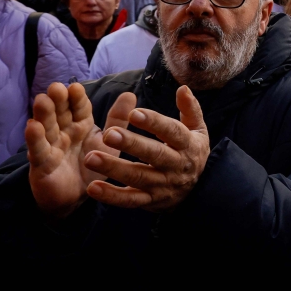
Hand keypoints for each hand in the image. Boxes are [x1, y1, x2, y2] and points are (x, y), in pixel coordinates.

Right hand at [26, 83, 136, 217]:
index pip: (79, 108)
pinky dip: (35, 139)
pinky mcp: (42, 164)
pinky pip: (38, 150)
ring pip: (47, 128)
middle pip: (60, 113)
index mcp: (82, 125)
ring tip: (41, 100)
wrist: (78, 197)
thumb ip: (118, 119)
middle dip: (58, 100)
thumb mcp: (109, 142)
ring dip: (43, 114)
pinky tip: (32, 126)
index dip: (77, 98)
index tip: (75, 87)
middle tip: (56, 87)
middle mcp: (65, 132)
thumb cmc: (94, 165)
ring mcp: (51, 146)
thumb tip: (130, 93)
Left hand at [83, 86, 209, 210]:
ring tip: (90, 157)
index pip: (171, 132)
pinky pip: (130, 200)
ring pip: (138, 177)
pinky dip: (111, 196)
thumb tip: (182, 88)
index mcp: (187, 144)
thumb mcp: (197, 129)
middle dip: (131, 144)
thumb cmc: (192, 152)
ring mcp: (163, 185)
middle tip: (108, 134)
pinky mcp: (150, 201)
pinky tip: (93, 188)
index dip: (153, 122)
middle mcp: (176, 165)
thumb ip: (190, 109)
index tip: (134, 114)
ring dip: (114, 168)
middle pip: (153, 154)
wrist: (200, 191)